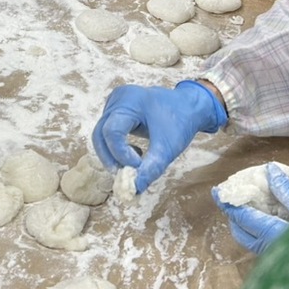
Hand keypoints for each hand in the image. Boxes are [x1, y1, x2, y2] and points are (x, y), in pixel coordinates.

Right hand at [91, 80, 226, 192]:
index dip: (120, 154)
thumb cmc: (179, 123)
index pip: (112, 131)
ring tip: (136, 163)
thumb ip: (151, 168)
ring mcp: (114, 103)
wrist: (188, 107)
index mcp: (130, 100)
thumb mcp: (167, 148)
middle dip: (111, 158)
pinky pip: (107, 132)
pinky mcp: (115, 110)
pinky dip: (117, 147)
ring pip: (101, 135)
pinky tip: (136, 152)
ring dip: (114, 154)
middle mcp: (118, 99)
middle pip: (101, 133)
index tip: (138, 169)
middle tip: (125, 176)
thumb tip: (134, 189)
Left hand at [211, 163, 288, 254]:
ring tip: (251, 205)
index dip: (230, 204)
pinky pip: (266, 246)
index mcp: (277, 238)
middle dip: (236, 216)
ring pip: (254, 243)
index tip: (217, 192)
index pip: (245, 219)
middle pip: (243, 235)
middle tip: (235, 197)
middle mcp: (274, 254)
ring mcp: (281, 262)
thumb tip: (269, 172)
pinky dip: (261, 231)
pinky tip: (270, 218)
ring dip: (248, 224)